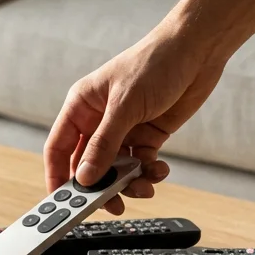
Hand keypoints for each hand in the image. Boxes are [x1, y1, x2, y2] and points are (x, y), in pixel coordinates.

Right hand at [43, 23, 224, 214]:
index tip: (62, 202)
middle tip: (111, 205)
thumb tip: (85, 177)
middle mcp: (100, 119)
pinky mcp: (148, 135)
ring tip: (145, 187)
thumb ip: (104, 144)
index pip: (59, 148)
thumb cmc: (155, 63)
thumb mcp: (125, 105)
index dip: (57, 176)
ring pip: (117, 169)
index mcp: (82, 106)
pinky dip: (149, 172)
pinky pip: (142, 164)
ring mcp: (125, 129)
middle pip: (89, 165)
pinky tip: (159, 170)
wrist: (197, 50)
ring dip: (129, 183)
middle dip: (100, 186)